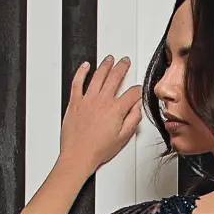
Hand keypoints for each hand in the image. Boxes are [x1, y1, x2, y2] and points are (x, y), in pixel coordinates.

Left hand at [60, 56, 142, 175]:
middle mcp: (102, 100)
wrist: (78, 155)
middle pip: (115, 77)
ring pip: (98, 75)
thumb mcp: (123, 138)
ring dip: (105, 65)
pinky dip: (81, 72)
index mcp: (116, 110)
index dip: (137, 90)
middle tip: (125, 62)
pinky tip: (85, 66)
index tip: (138, 89)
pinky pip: (78, 82)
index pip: (131, 93)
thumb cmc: (98, 150)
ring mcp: (87, 99)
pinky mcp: (75, 101)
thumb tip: (137, 108)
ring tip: (109, 59)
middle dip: (122, 67)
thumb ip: (132, 120)